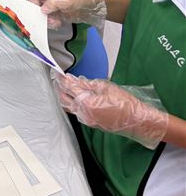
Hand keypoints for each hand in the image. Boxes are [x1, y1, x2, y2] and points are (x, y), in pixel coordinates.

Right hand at [28, 0, 105, 28]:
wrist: (90, 7)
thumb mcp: (65, 1)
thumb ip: (52, 4)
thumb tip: (42, 9)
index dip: (32, 5)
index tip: (38, 13)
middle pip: (35, 7)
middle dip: (40, 15)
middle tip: (47, 21)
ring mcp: (50, 6)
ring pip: (41, 15)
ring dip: (47, 21)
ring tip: (56, 23)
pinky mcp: (54, 14)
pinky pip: (47, 20)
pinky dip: (51, 23)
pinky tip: (58, 23)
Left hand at [54, 75, 168, 149]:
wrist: (137, 121)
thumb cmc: (125, 104)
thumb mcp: (105, 87)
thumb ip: (87, 84)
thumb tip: (75, 80)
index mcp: (85, 102)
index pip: (68, 88)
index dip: (61, 79)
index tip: (57, 72)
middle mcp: (83, 113)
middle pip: (63, 99)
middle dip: (59, 88)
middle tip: (58, 78)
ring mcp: (86, 120)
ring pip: (69, 107)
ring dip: (65, 96)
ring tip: (65, 86)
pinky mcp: (91, 123)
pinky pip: (77, 112)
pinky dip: (73, 103)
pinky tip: (77, 95)